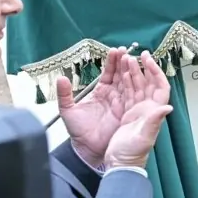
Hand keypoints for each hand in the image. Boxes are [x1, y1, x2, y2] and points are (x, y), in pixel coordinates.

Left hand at [58, 47, 130, 168]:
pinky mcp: (127, 110)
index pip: (108, 73)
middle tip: (127, 50)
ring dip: (130, 70)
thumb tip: (61, 78)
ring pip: (128, 82)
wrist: (86, 148)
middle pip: (120, 74)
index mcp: (101, 92)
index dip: (112, 62)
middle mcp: (113, 95)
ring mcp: (121, 102)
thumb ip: (64, 94)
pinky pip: (133, 95)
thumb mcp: (67, 110)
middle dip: (124, 62)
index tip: (116, 50)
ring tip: (131, 58)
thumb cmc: (78, 131)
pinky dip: (135, 85)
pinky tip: (136, 75)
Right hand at [104, 51, 172, 169]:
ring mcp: (137, 110)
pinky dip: (125, 82)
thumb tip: (168, 107)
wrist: (120, 164)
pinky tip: (121, 74)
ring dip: (133, 72)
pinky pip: (127, 93)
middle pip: (148, 83)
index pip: (160, 87)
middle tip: (137, 54)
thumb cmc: (133, 152)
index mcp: (153, 111)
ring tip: (127, 59)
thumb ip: (154, 121)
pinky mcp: (126, 114)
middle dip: (143, 68)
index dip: (156, 72)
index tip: (149, 59)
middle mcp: (147, 109)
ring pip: (137, 86)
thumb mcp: (144, 137)